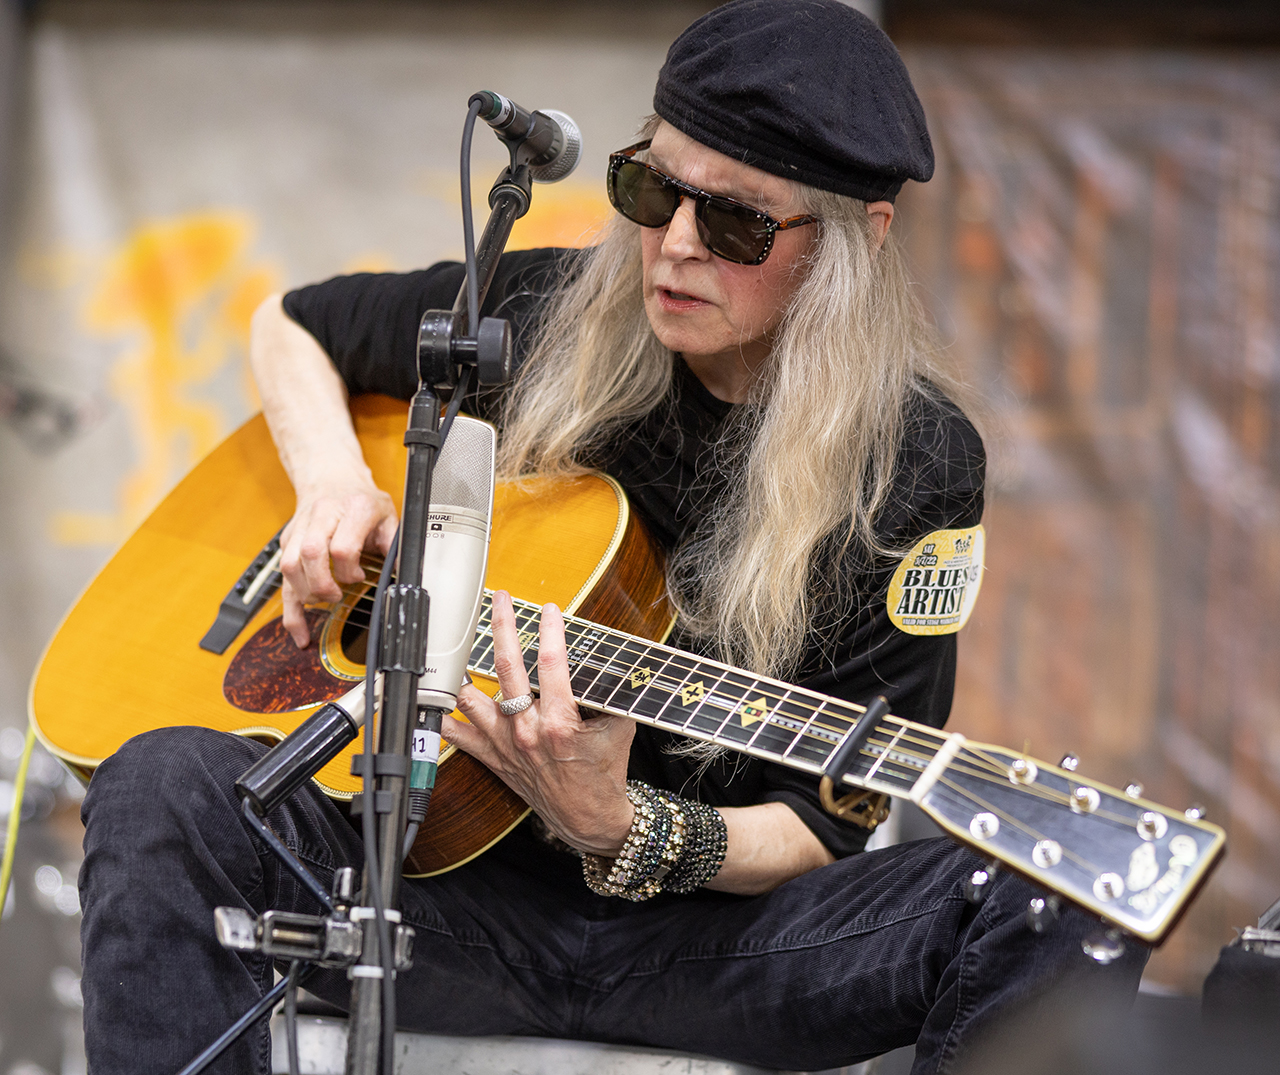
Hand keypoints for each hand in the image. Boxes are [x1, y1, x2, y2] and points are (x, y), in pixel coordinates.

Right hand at [279, 482, 396, 646]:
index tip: (360, 577)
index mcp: (353, 509)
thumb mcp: (388, 516)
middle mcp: (322, 516)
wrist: (332, 476)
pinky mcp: (287, 540)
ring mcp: (300, 528)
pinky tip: (299, 631)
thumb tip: (407, 579)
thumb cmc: (362, 500)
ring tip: (323, 601)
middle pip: (310, 555)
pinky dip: (289, 608)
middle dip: (323, 585)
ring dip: (305, 592)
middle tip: (337, 596)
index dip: (350, 571)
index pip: (342, 547)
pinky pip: (281, 576)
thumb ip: (396, 547)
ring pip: (289, 565)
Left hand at [445, 591, 635, 855]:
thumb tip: (608, 662)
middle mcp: (527, 730)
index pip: (553, 663)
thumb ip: (610, 694)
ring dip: (462, 670)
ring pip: (470, 698)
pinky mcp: (493, 757)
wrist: (588, 818)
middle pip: (506, 667)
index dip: (551, 631)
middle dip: (501, 626)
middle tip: (499, 599)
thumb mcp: (619, 727)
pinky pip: (456, 736)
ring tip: (456, 641)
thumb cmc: (604, 773)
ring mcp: (505, 744)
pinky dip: (442, 716)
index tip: (550, 610)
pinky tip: (432, 695)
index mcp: (560, 722)